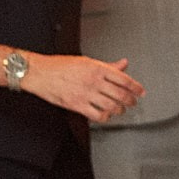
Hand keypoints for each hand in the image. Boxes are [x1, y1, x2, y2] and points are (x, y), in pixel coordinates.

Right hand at [28, 53, 142, 122]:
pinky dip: (105, 117)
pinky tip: (104, 115)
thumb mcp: (85, 61)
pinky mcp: (76, 104)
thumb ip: (106, 65)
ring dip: (119, 110)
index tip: (140, 92)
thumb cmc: (58, 66)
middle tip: (132, 102)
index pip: (124, 79)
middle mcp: (93, 81)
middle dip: (130, 101)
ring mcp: (85, 93)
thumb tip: (122, 64)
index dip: (136, 88)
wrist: (38, 72)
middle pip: (121, 94)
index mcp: (97, 68)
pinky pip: (97, 115)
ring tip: (119, 110)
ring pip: (112, 106)